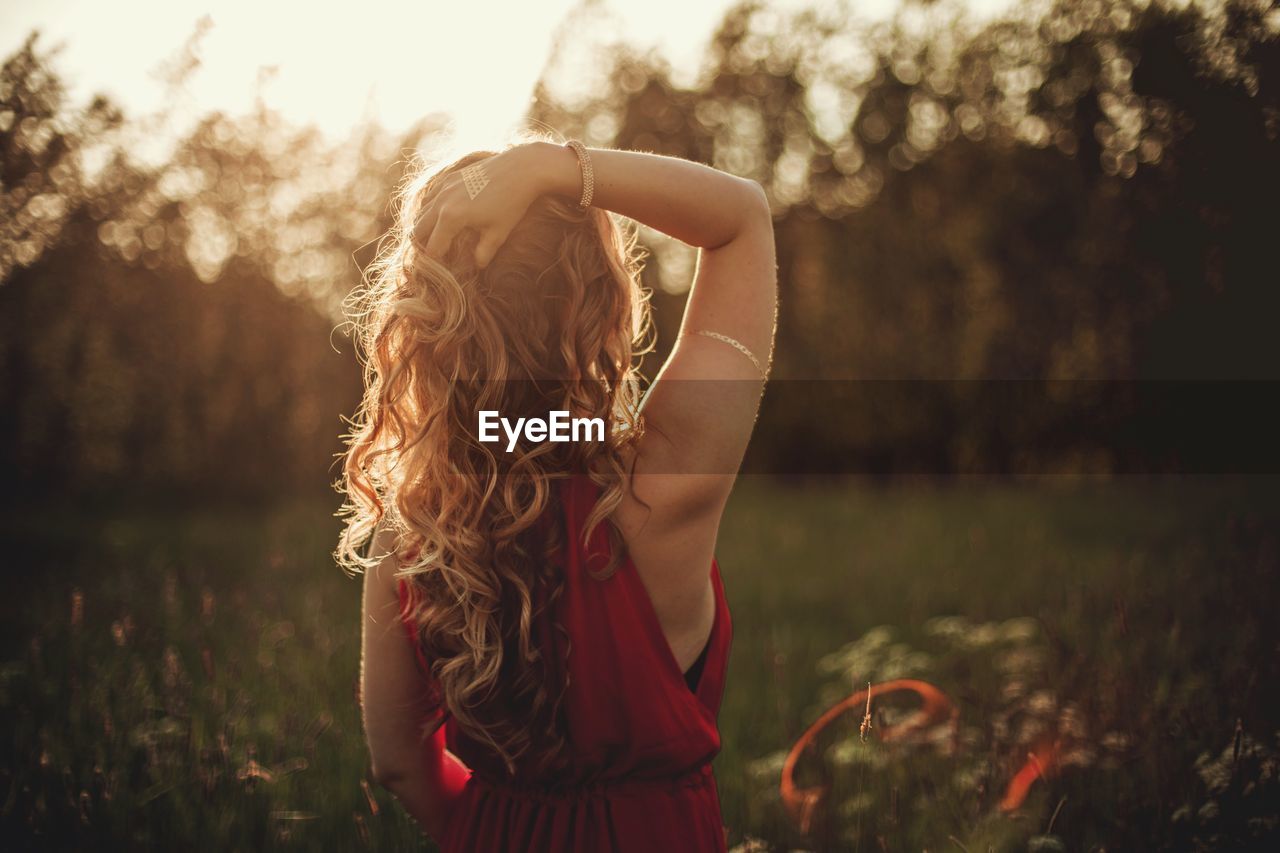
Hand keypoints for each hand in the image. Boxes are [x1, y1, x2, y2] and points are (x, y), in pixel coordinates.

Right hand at [414, 143, 545, 269]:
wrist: (521, 169)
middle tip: (435, 256)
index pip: (433, 247)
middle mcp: (441, 201)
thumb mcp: (498, 233)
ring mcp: (444, 186)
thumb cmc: (511, 203)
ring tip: (436, 238)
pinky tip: (442, 215)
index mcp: (451, 218)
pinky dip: (430, 208)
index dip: (436, 261)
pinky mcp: (450, 177)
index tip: (443, 269)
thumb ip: (484, 253)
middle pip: (418, 229)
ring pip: (421, 211)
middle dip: (423, 244)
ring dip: (425, 226)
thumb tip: (478, 266)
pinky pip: (431, 195)